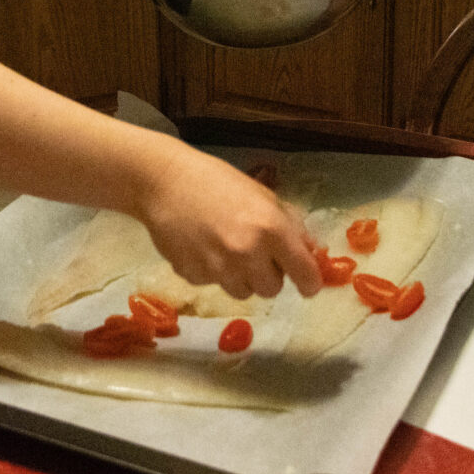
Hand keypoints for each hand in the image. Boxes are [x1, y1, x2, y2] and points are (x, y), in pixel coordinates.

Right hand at [131, 144, 321, 300]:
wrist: (163, 181)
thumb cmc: (216, 181)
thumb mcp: (262, 195)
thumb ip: (288, 224)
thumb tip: (310, 251)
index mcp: (271, 228)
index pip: (305, 275)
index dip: (309, 282)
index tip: (306, 283)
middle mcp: (247, 253)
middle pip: (272, 290)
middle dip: (268, 275)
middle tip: (255, 254)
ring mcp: (218, 269)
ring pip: (243, 292)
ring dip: (240, 277)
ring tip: (224, 249)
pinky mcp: (192, 276)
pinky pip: (213, 285)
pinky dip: (211, 272)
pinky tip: (200, 247)